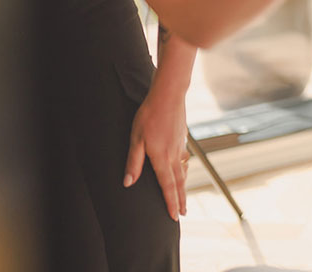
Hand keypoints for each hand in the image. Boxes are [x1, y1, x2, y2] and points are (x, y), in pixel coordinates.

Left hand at [124, 84, 188, 220]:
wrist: (169, 95)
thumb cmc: (149, 115)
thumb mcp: (136, 138)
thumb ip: (133, 162)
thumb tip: (128, 183)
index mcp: (161, 158)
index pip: (167, 186)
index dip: (170, 202)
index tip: (174, 216)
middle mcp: (174, 155)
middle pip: (179, 182)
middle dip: (180, 199)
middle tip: (183, 214)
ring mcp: (180, 146)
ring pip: (183, 171)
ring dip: (183, 186)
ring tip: (183, 196)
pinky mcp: (182, 138)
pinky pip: (183, 159)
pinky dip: (183, 169)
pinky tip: (182, 167)